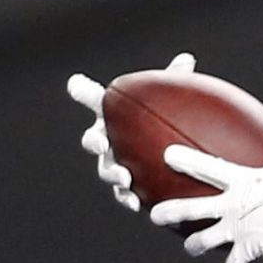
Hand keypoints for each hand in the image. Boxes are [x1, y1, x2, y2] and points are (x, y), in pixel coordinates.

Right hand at [68, 51, 195, 214]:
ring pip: (106, 169)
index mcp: (114, 118)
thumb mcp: (172, 103)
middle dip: (94, 140)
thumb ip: (173, 82)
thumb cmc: (165, 125)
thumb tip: (186, 58)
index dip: (83, 91)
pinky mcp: (128, 189)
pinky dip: (128, 199)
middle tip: (102, 142)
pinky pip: (124, 195)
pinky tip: (138, 204)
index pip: (96, 101)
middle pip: (92, 139)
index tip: (76, 84)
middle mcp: (109, 141)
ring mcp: (115, 165)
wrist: (174, 163)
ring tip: (125, 178)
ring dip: (111, 174)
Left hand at [150, 130, 262, 262]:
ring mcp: (238, 229)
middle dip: (169, 212)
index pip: (206, 167)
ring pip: (206, 240)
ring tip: (191, 247)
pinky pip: (236, 260)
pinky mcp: (250, 249)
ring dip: (196, 244)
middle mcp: (233, 206)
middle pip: (192, 210)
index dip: (185, 160)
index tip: (167, 155)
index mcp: (241, 183)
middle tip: (154, 215)